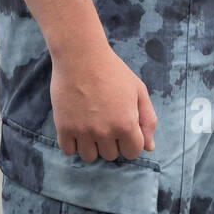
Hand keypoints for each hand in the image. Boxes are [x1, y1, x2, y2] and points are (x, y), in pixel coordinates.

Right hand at [50, 42, 156, 162]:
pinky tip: (77, 130)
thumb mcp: (139, 91)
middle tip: (107, 123)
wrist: (80, 56)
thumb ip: (147, 120)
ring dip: (93, 146)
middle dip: (112, 143)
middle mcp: (104, 132)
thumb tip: (149, 147)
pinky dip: (73, 145)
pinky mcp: (64, 127)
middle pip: (111, 155)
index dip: (130, 143)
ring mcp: (82, 131)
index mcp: (126, 125)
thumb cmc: (113, 71)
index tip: (124, 130)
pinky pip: (68, 151)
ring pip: (90, 157)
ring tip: (92, 128)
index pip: (132, 153)